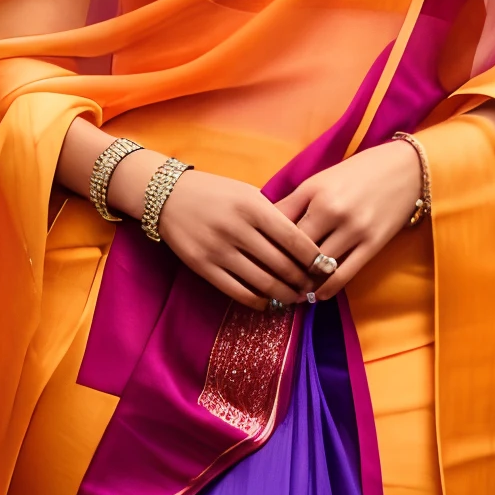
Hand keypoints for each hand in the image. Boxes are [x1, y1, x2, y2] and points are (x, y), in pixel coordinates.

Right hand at [142, 165, 323, 309]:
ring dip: (285, 294)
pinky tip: (268, 302)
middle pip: (283, 265)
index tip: (327, 267)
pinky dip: (259, 301)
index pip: (295, 240)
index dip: (315, 258)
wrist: (167, 196)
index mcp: (253, 207)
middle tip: (314, 286)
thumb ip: (274, 216)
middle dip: (304, 280)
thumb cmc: (214, 192)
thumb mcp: (247, 194)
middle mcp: (237, 229)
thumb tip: (305, 247)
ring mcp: (218, 250)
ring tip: (296, 297)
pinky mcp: (203, 267)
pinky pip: (238, 292)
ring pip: (264, 283)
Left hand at [274, 140, 424, 303]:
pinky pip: (345, 274)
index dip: (264, 246)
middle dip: (280, 268)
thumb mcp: (318, 180)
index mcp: (313, 192)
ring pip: (318, 266)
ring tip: (289, 292)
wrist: (406, 168)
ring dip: (302, 282)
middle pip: (295, 249)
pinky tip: (315, 295)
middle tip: (267, 282)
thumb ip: (291, 203)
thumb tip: (262, 226)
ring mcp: (354, 229)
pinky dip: (326, 288)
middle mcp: (332, 211)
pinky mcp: (373, 244)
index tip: (254, 261)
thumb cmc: (356, 172)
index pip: (278, 227)